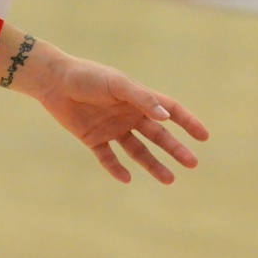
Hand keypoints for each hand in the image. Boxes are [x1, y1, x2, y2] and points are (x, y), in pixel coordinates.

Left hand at [30, 55, 208, 183]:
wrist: (53, 81)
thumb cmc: (87, 77)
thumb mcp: (116, 84)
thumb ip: (142, 99)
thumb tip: (167, 116)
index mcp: (137, 98)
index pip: (170, 110)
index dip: (188, 122)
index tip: (204, 137)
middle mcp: (128, 114)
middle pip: (158, 135)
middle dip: (175, 149)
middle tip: (192, 163)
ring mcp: (111, 127)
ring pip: (138, 150)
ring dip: (153, 164)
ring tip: (170, 179)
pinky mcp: (93, 138)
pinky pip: (108, 157)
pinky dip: (116, 168)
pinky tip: (126, 178)